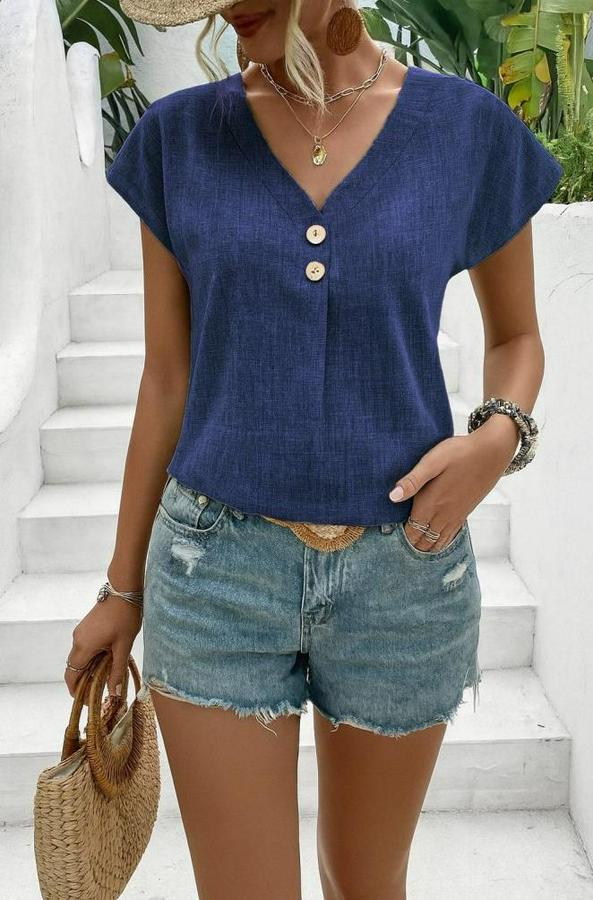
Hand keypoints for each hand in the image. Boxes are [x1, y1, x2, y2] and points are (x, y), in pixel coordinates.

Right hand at [64, 591, 142, 700]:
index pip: (72, 675)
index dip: (76, 691)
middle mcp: (77, 640)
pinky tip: (107, 659)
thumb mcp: (124, 646)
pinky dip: (91, 657)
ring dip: (89, 669)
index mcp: (84, 646)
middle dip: (83, 682)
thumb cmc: (125, 617)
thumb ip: (117, 670)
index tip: (87, 701)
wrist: (123, 591)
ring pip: (79, 658)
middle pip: (74, 668)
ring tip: (106, 677)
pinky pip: (84, 647)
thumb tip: (113, 693)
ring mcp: (80, 632)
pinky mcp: (85, 627)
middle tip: (99, 693)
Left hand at [388, 423, 517, 551]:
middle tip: (397, 546)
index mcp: (431, 503)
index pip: (411, 531)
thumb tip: (392, 497)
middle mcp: (443, 514)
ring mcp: (456, 515)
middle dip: (411, 544)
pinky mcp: (465, 512)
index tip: (389, 536)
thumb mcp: (433, 461)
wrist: (491, 452)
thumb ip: (412, 480)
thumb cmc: (460, 453)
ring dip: (425, 546)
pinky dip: (440, 542)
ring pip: (437, 541)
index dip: (400, 537)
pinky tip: (436, 541)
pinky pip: (450, 535)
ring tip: (414, 547)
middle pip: (423, 540)